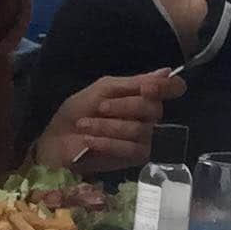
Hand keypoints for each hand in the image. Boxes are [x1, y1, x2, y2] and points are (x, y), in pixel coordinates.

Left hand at [33, 70, 185, 173]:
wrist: (57, 139)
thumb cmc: (79, 111)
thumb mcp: (103, 89)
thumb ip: (134, 82)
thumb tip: (166, 71)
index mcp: (144, 95)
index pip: (173, 88)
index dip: (166, 87)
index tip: (146, 89)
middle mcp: (150, 116)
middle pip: (155, 109)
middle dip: (124, 106)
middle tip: (100, 107)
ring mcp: (145, 137)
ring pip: (140, 129)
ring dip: (108, 126)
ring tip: (85, 125)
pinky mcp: (136, 157)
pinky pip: (132, 148)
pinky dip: (108, 142)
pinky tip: (91, 140)